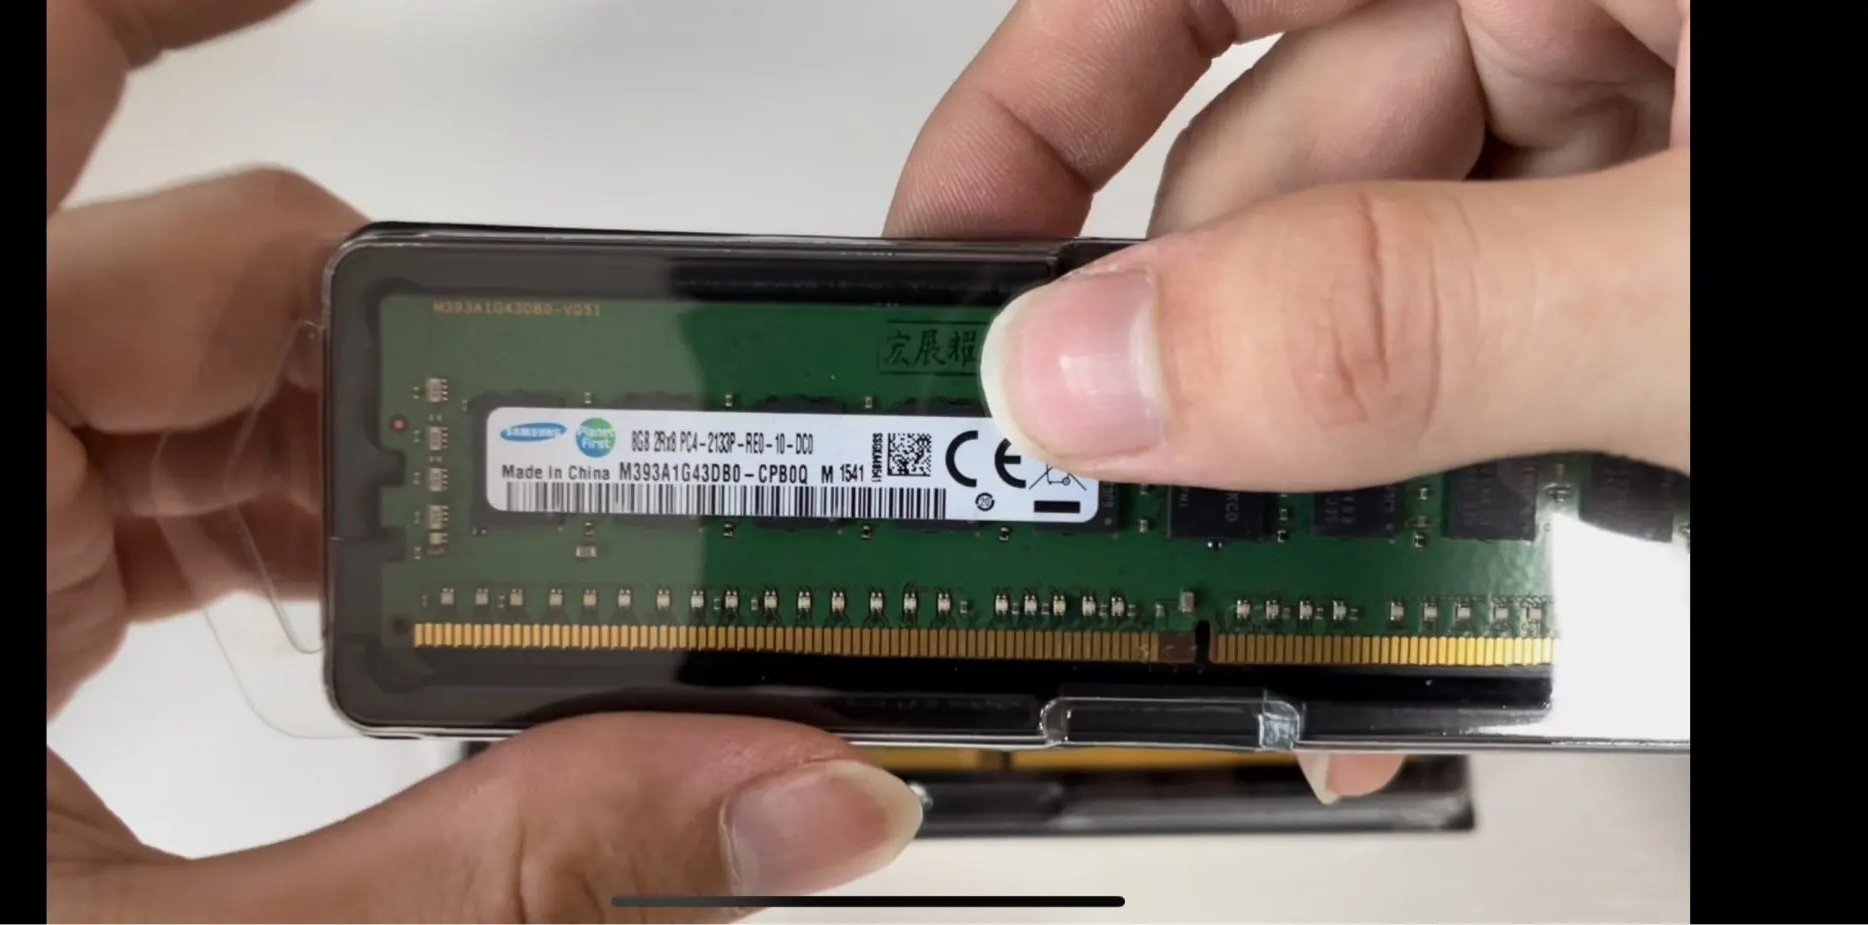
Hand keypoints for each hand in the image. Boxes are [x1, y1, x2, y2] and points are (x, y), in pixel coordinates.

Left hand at [46, 2, 918, 919]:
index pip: (68, 104)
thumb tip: (779, 792)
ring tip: (483, 592)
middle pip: (223, 267)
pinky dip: (311, 514)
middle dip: (420, 360)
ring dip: (378, 459)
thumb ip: (501, 873)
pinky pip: (184, 452)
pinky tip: (374, 606)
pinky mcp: (14, 548)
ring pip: (219, 359)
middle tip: (578, 468)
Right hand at [886, 0, 1688, 800]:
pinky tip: (1457, 593)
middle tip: (1150, 548)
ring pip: (1380, 291)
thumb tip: (1105, 380)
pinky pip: (1495, 347)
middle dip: (1213, 382)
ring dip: (1347, 475)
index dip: (1030, 116)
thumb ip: (1404, 322)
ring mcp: (1634, 129)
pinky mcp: (1659, 259)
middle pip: (1277, 175)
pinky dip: (1457, 479)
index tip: (941, 287)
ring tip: (1351, 633)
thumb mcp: (1694, 301)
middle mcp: (1577, 14)